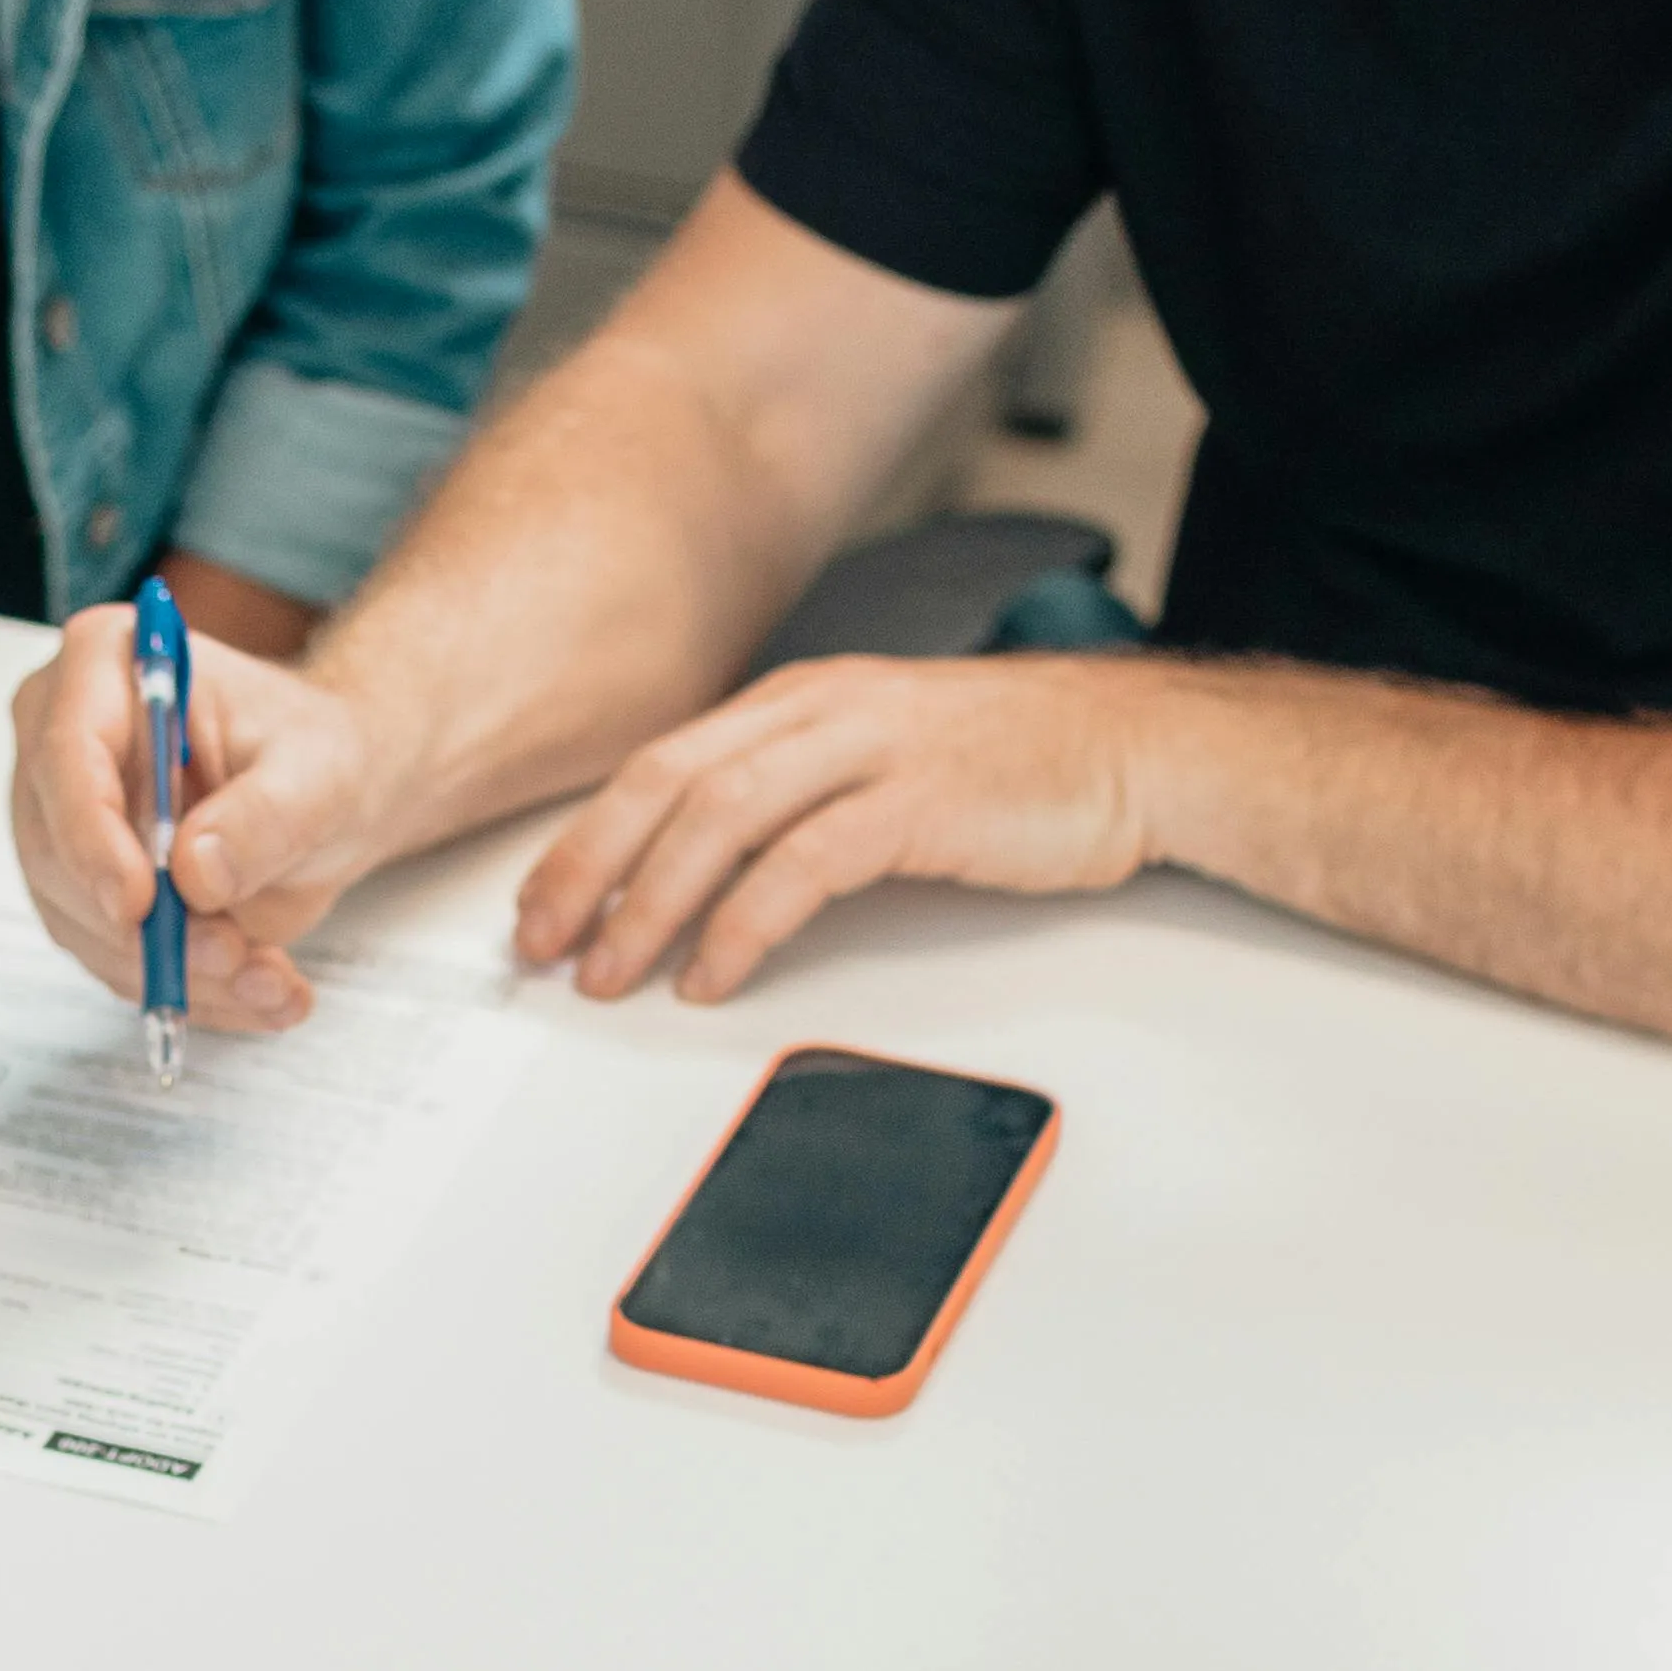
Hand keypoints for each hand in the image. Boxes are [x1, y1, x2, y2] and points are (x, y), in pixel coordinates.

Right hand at [6, 606, 394, 1034]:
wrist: (328, 794)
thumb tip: (197, 872)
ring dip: (174, 969)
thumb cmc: (316, 753)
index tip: (140, 903)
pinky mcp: (81, 887)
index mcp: (107, 665)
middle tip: (231, 957)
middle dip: (145, 926)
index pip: (67, 753)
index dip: (92, 836)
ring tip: (267, 978)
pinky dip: (183, 988)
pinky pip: (110, 956)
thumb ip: (264, 817)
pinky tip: (256, 987)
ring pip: (80, 920)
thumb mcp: (319, 774)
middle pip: (58, 850)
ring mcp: (63, 819)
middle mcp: (63, 738)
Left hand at [517, 654, 1169, 1003]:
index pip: (660, 763)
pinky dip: (743, 926)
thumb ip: (791, 794)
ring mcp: (870, 748)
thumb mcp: (875, 758)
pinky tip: (713, 972)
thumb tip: (698, 873)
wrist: (1133, 750)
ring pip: (721, 820)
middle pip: (668, 784)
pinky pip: (803, 865)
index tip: (539, 903)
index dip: (585, 837)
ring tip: (613, 971)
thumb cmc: (1013, 765)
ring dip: (651, 905)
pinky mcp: (919, 801)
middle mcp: (822, 709)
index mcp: (800, 698)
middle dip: (590, 870)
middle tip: (542, 944)